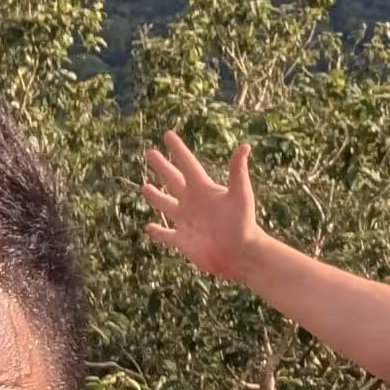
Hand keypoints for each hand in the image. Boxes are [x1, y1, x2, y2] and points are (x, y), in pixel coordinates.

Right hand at [138, 131, 263, 280]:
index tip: (168, 135)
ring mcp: (187, 221)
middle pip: (173, 180)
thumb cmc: (243, 224)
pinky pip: (167, 235)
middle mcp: (193, 202)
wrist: (242, 254)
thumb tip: (245, 146)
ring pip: (166, 205)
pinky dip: (158, 232)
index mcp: (204, 189)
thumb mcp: (241, 195)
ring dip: (155, 197)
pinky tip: (149, 228)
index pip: (187, 164)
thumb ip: (237, 172)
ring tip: (144, 187)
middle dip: (162, 167)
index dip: (178, 150)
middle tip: (150, 153)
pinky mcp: (183, 241)